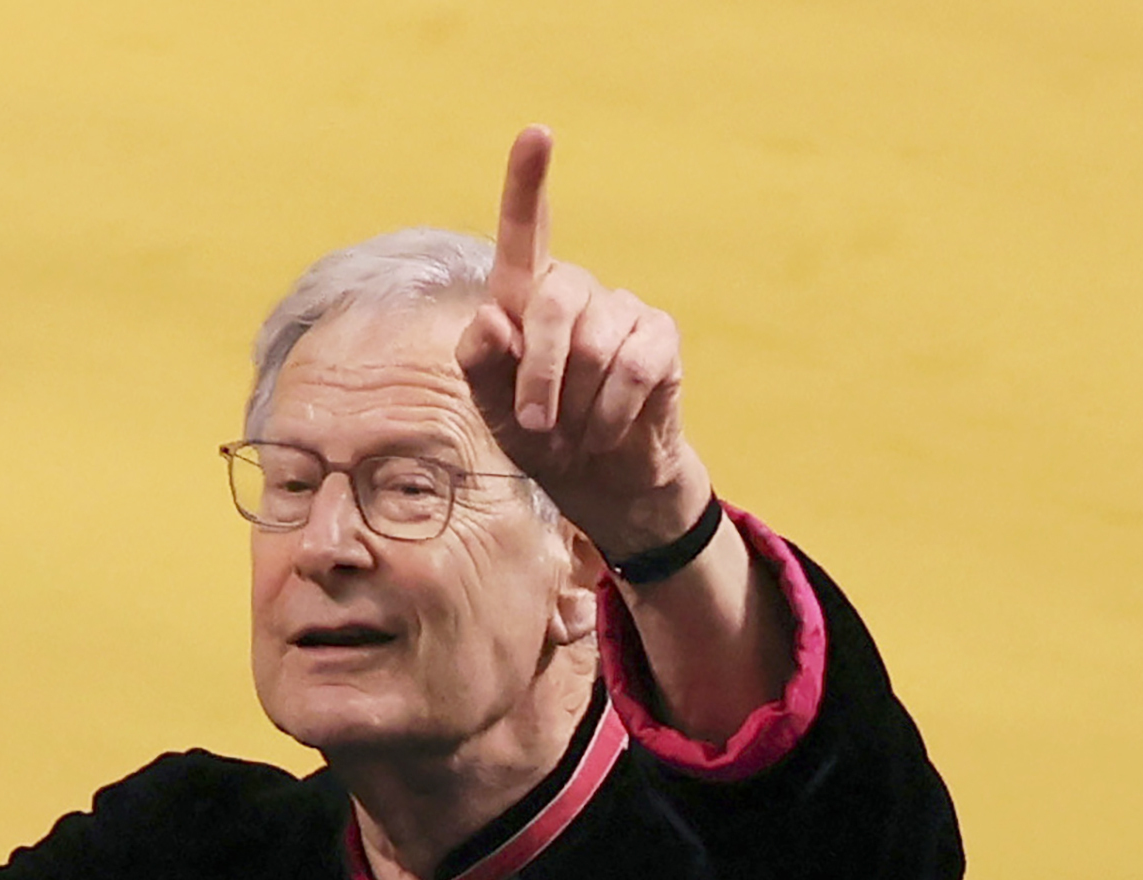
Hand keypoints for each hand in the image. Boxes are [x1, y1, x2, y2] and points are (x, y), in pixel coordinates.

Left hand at [456, 126, 704, 563]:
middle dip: (538, 373)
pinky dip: (611, 412)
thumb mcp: (492, 410)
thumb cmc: (539, 437)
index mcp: (525, 298)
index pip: (525, 232)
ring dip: (578, 404)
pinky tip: (608, 430)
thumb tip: (492, 317)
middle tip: (534, 424)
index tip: (536, 134)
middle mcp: (575, 291)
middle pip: (551, 302)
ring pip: (593, 345)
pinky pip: (634, 368)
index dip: (528, 182)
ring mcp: (623, 308)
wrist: (599, 482)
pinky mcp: (661, 337)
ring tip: (577, 429)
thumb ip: (481, 365)